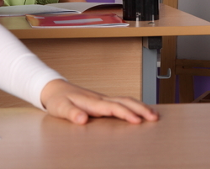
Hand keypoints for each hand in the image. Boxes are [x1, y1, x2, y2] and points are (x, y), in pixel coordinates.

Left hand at [40, 79, 158, 124]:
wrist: (55, 89)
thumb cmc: (58, 100)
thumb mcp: (60, 108)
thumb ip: (71, 113)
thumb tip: (83, 119)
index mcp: (92, 102)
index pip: (113, 107)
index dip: (126, 114)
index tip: (138, 121)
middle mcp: (100, 99)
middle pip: (125, 101)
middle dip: (141, 109)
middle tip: (155, 117)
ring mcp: (103, 99)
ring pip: (125, 100)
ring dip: (140, 107)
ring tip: (153, 115)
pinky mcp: (102, 102)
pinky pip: (122, 102)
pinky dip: (134, 106)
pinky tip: (139, 112)